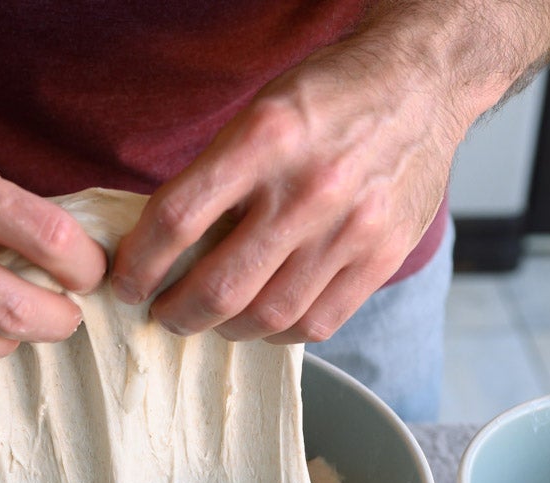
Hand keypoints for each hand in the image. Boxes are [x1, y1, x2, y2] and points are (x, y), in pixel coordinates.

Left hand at [110, 41, 464, 343]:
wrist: (421, 83)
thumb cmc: (328, 98)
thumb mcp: (258, 113)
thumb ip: (215, 176)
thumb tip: (161, 245)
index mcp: (264, 141)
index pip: (177, 219)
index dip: (140, 264)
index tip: (127, 282)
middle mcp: (308, 189)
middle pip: (220, 286)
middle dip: (178, 314)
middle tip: (165, 314)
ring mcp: (350, 228)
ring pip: (267, 315)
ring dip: (225, 329)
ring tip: (213, 320)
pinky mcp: (383, 256)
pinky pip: (318, 322)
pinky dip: (279, 332)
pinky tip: (265, 319)